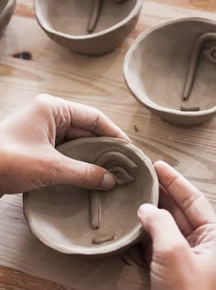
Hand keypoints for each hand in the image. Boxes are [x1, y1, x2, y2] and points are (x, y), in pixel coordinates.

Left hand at [0, 94, 129, 194]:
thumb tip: (110, 180)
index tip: (130, 150)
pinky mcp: (37, 148)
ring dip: (92, 158)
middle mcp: (49, 116)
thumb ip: (83, 172)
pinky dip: (77, 164)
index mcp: (52, 108)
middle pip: (86, 130)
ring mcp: (42, 132)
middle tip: (123, 166)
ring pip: (76, 143)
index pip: (94, 118)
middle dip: (105, 148)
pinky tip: (89, 177)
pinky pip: (64, 153)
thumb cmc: (6, 161)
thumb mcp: (50, 166)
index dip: (115, 134)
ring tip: (111, 173)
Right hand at [138, 161, 215, 289]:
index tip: (158, 166)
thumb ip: (160, 223)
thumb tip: (146, 209)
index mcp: (213, 236)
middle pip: (180, 209)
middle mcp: (201, 244)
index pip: (193, 199)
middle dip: (163, 192)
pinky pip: (156, 241)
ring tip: (136, 193)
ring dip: (153, 209)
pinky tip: (134, 219)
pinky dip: (145, 229)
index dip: (175, 180)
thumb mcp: (174, 252)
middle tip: (144, 176)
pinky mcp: (168, 268)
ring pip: (167, 225)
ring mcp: (183, 256)